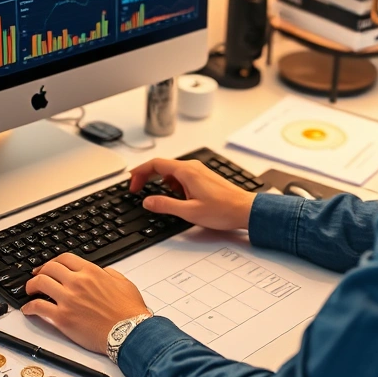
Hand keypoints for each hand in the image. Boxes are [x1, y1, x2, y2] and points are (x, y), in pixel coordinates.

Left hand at [22, 254, 149, 354]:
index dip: (53, 261)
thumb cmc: (128, 311)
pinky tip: (28, 309)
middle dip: (40, 272)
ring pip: (40, 284)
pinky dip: (29, 307)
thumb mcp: (123, 283)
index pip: (64, 258)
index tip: (49, 267)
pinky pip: (38, 307)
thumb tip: (102, 272)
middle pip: (49, 269)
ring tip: (30, 291)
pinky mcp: (62, 318)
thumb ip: (109, 274)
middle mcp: (77, 282)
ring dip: (31, 286)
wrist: (128, 332)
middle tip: (37, 278)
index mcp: (91, 272)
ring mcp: (68, 299)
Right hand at [129, 159, 256, 231]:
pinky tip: (177, 198)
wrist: (246, 210)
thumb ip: (165, 205)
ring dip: (161, 182)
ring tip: (159, 198)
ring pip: (173, 171)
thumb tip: (147, 201)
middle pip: (162, 166)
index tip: (131, 183)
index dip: (140, 173)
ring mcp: (200, 171)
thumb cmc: (223, 210)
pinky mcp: (205, 178)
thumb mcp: (189, 212)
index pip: (155, 164)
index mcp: (186, 171)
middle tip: (137, 189)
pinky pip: (183, 176)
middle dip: (147, 177)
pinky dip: (174, 184)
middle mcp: (192, 167)